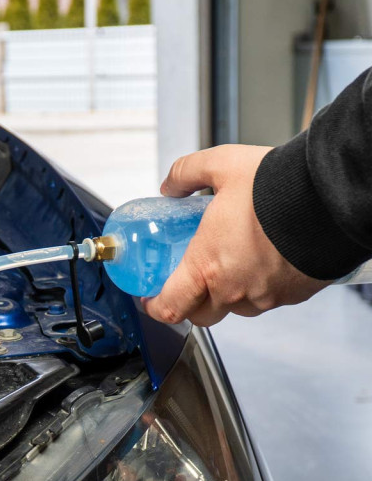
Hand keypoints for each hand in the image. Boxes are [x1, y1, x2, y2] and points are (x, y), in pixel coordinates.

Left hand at [142, 144, 329, 326]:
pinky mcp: (293, 295)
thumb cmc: (276, 187)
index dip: (155, 307)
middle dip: (190, 302)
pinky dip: (259, 288)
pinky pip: (268, 301)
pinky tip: (262, 262)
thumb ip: (187, 174)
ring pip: (236, 308)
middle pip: (201, 315)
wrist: (330, 198)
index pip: (170, 307)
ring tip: (230, 265)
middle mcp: (233, 289)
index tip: (151, 299)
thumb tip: (170, 186)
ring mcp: (265, 296)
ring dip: (227, 294)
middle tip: (188, 282)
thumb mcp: (220, 166)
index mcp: (206, 266)